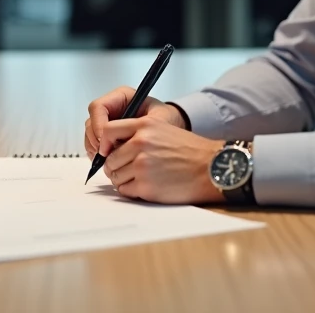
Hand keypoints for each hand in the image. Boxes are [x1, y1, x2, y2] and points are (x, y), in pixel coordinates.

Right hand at [84, 86, 186, 158]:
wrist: (173, 129)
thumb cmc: (167, 120)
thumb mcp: (157, 121)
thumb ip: (139, 128)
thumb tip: (117, 142)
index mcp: (122, 97)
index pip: (98, 107)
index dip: (98, 125)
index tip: (104, 141)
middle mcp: (112, 108)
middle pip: (91, 121)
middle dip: (95, 139)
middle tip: (104, 154)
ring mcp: (108, 121)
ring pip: (90, 133)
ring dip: (94, 148)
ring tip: (106, 160)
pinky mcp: (108, 135)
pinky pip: (95, 143)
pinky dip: (97, 153)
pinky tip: (107, 161)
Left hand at [99, 117, 222, 204]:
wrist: (210, 168)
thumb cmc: (189, 151)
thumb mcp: (162, 129)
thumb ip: (137, 133)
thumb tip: (110, 147)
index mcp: (144, 125)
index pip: (107, 131)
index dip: (104, 144)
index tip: (106, 152)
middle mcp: (140, 143)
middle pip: (110, 159)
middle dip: (115, 166)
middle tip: (128, 170)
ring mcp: (142, 165)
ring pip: (115, 176)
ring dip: (123, 179)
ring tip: (141, 178)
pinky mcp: (145, 185)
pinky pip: (124, 190)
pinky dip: (131, 190)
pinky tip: (146, 186)